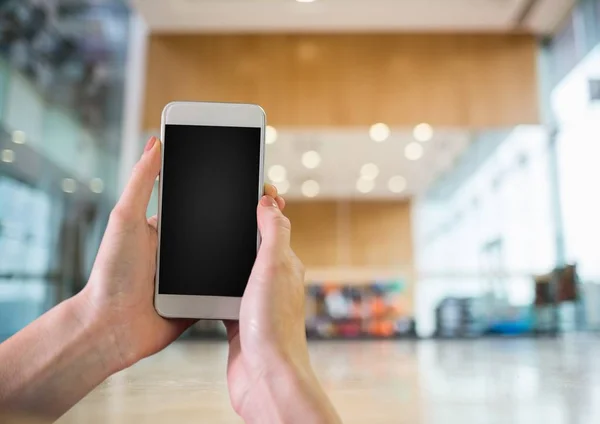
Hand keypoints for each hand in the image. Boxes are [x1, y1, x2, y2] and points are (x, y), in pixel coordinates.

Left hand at [79, 136, 287, 370]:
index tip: (247, 174)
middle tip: (271, 200)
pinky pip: (228, 283)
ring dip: (247, 244)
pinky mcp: (203, 296)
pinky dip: (242, 276)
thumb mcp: (125, 219)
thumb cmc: (112, 273)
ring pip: (228, 254)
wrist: (111, 327)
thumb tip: (154, 142)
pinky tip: (261, 264)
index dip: (223, 187)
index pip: (200, 200)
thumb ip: (141, 181)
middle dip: (245, 214)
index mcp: (167, 226)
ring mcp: (194, 273)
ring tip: (273, 228)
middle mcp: (183, 248)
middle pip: (220, 226)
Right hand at [224, 196, 340, 423]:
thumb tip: (270, 201)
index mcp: (285, 264)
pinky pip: (224, 296)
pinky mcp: (239, 322)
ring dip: (226, 256)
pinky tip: (200, 283)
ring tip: (207, 238)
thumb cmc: (272, 326)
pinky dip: (213, 286)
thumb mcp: (273, 268)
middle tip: (223, 205)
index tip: (252, 182)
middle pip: (255, 245)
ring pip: (237, 270)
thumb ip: (273, 233)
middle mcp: (273, 282)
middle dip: (242, 226)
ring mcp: (255, 302)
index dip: (264, 203)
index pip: (275, 225)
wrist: (264, 378)